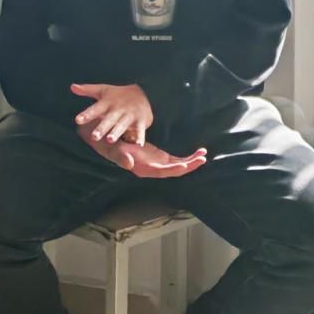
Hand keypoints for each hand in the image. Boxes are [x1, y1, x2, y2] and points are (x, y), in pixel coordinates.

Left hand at [71, 81, 153, 146]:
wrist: (145, 90)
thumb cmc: (119, 94)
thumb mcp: (103, 90)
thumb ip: (87, 90)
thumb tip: (72, 86)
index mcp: (107, 102)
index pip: (95, 108)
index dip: (87, 114)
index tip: (78, 120)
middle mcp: (118, 109)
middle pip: (109, 119)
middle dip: (102, 127)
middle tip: (94, 136)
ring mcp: (130, 114)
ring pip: (122, 124)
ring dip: (117, 132)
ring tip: (110, 140)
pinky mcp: (141, 120)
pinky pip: (140, 130)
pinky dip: (140, 137)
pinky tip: (137, 145)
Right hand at [83, 131, 206, 178]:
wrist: (110, 141)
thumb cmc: (111, 146)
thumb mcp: (113, 150)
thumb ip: (120, 157)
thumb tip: (129, 164)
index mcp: (143, 168)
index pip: (162, 171)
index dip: (174, 169)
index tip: (186, 166)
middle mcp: (152, 169)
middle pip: (174, 171)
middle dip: (189, 166)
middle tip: (202, 158)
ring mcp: (157, 164)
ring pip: (178, 166)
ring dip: (191, 161)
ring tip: (203, 154)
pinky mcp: (160, 157)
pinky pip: (176, 160)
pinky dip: (187, 157)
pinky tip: (198, 152)